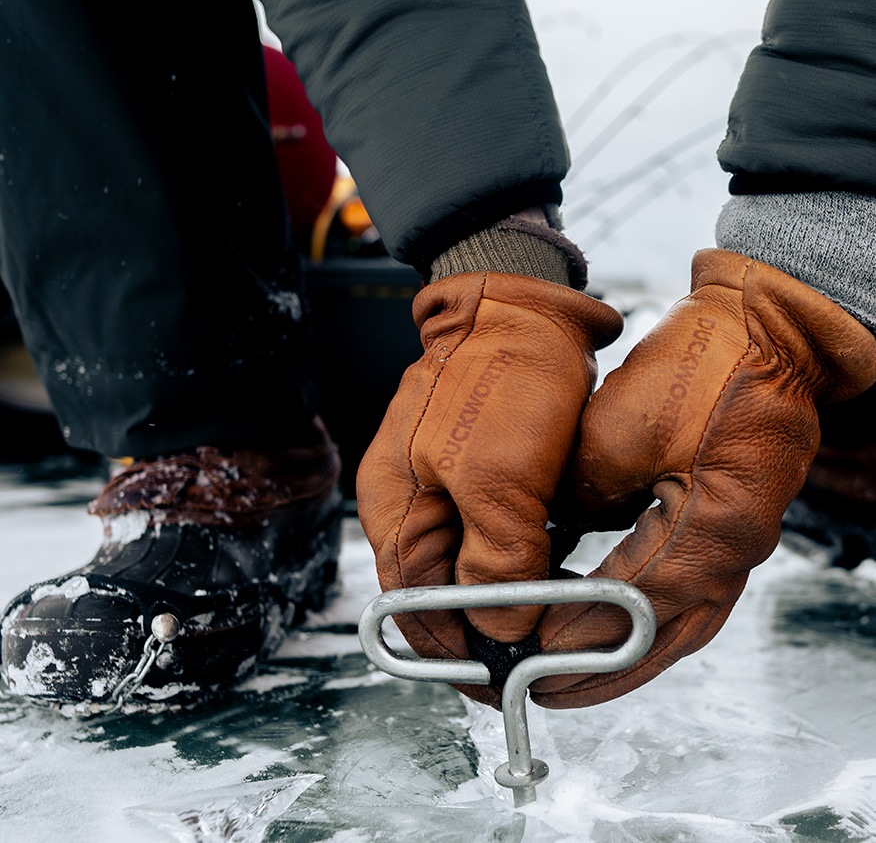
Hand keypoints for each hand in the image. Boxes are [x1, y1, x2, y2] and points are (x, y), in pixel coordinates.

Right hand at [357, 270, 621, 705]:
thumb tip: (500, 628)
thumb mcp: (498, 476)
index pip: (412, 610)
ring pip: (469, 566)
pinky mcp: (477, 472)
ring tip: (552, 617)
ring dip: (506, 594)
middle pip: (439, 593)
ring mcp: (444, 487)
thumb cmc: (502, 377)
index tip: (503, 679)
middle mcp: (412, 505)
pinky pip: (491, 533)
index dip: (456, 652)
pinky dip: (519, 559)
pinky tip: (554, 570)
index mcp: (396, 509)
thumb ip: (495, 560)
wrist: (522, 305)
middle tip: (538, 651)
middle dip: (486, 627)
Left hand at [531, 249, 875, 707]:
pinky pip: (683, 591)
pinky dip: (641, 613)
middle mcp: (732, 550)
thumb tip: (547, 536)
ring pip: (676, 624)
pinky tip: (607, 617)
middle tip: (549, 691)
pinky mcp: (726, 526)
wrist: (765, 333)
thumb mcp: (616, 431)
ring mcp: (736, 542)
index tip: (532, 654)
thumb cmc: (705, 367)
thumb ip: (577, 498)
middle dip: (601, 670)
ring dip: (623, 649)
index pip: (632, 609)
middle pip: (662, 638)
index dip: (577, 636)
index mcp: (711, 530)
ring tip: (572, 669)